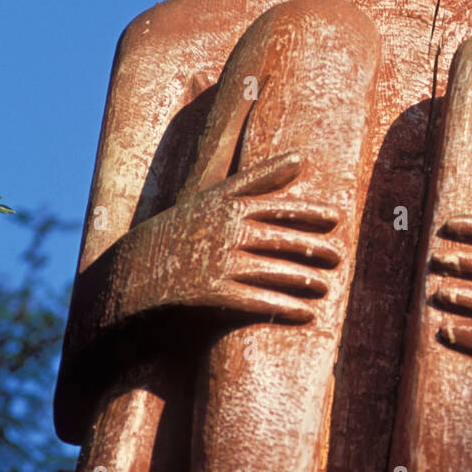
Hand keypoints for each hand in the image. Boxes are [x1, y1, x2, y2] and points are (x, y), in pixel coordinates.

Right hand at [86, 151, 343, 338]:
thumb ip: (258, 178)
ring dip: (304, 280)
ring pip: (273, 271)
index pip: (277, 206)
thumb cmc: (180, 230)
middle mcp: (225, 232)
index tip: (335, 218)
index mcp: (226, 206)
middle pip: (280, 239)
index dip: (309, 213)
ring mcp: (218, 263)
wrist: (132, 271)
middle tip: (338, 257)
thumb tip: (300, 158)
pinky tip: (306, 314)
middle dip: (313, 248)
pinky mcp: (211, 295)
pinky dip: (284, 308)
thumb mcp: (214, 197)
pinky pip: (256, 302)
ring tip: (326, 287)